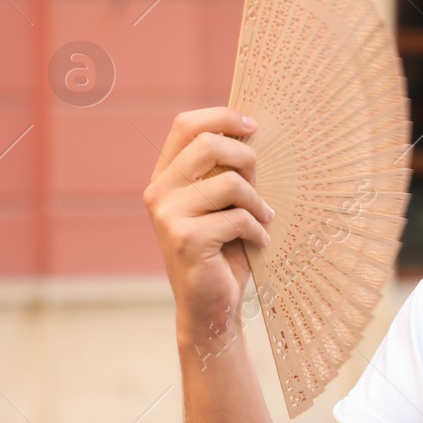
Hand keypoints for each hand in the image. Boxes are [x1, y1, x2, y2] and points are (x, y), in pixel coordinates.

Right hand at [142, 108, 273, 346]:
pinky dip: (258, 230)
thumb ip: (224, 171)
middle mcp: (159, 191)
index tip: (252, 125)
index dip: (221, 117)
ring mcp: (168, 215)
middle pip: (208, 144)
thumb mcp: (222, 203)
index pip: (186, 125)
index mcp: (166, 176)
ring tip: (264, 219)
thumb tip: (251, 129)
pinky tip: (259, 242)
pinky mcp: (185, 239)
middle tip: (261, 184)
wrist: (210, 306)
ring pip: (229, 183)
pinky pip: (237, 218)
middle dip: (246, 158)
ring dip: (258, 202)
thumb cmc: (223, 250)